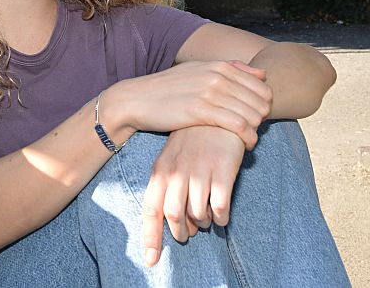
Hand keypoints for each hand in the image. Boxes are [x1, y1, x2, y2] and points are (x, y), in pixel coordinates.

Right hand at [102, 60, 271, 148]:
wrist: (136, 100)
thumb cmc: (167, 89)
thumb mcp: (197, 71)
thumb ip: (230, 70)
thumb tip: (261, 73)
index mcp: (219, 66)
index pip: (263, 87)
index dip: (265, 106)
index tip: (256, 118)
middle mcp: (218, 76)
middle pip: (261, 101)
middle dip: (262, 119)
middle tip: (253, 131)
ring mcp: (210, 92)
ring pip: (253, 114)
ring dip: (257, 131)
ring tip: (249, 139)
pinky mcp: (201, 111)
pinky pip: (239, 125)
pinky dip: (248, 137)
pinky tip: (246, 144)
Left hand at [141, 126, 244, 266]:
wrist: (217, 115)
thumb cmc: (191, 142)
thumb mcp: (170, 160)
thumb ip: (166, 187)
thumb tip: (171, 221)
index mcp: (161, 171)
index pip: (151, 209)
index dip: (151, 237)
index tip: (151, 260)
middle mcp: (177, 172)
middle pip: (173, 215)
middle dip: (181, 232)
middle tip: (188, 234)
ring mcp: (200, 171)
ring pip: (197, 213)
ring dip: (202, 224)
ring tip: (205, 220)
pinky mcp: (223, 170)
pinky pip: (220, 206)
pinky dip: (220, 218)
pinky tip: (221, 215)